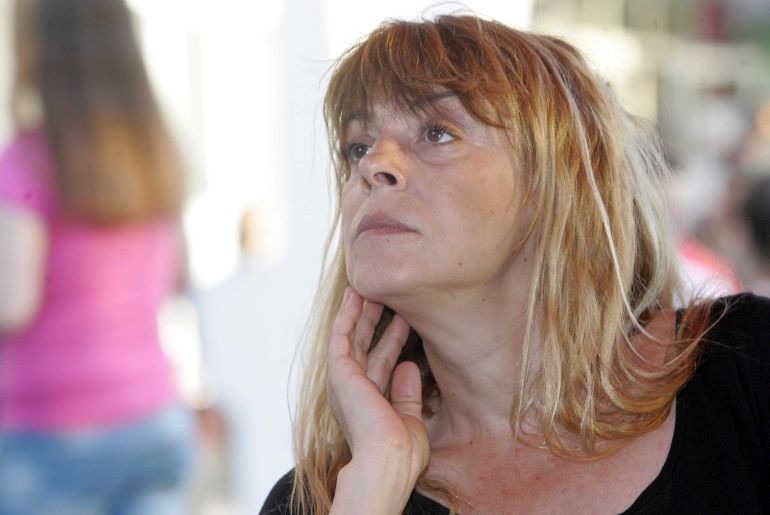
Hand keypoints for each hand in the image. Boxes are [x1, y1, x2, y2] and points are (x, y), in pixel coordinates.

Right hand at [328, 288, 428, 512]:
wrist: (387, 459)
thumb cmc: (401, 452)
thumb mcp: (410, 418)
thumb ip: (407, 394)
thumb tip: (409, 367)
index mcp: (369, 403)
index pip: (380, 363)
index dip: (391, 340)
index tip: (404, 319)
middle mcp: (352, 391)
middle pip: (363, 346)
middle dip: (373, 321)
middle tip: (384, 296)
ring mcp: (344, 382)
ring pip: (350, 337)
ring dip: (358, 312)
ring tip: (368, 288)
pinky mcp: (339, 373)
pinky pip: (341, 337)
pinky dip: (346, 316)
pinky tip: (354, 298)